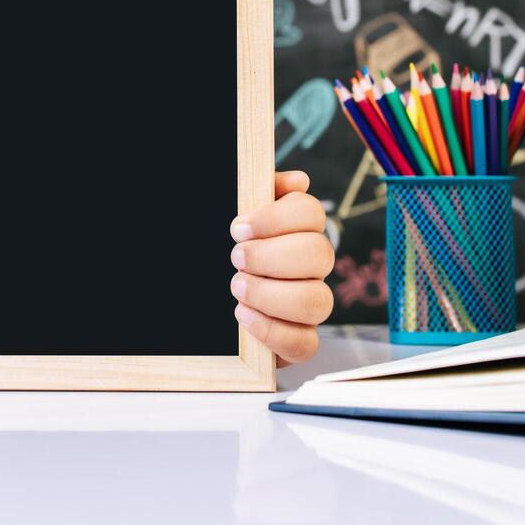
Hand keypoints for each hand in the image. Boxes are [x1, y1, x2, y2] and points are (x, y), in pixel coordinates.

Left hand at [230, 171, 334, 365]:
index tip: (238, 228)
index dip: (276, 219)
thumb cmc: (224, 254)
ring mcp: (309, 305)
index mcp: (297, 231)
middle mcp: (311, 268)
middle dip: (271, 256)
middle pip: (320, 254)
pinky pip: (306, 344)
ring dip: (271, 294)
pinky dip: (273, 331)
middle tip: (235, 258)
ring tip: (237, 288)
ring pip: (318, 301)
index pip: (311, 213)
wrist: (204, 304)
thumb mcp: (236, 223)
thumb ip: (259, 191)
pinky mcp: (299, 341)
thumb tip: (298, 180)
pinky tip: (243, 315)